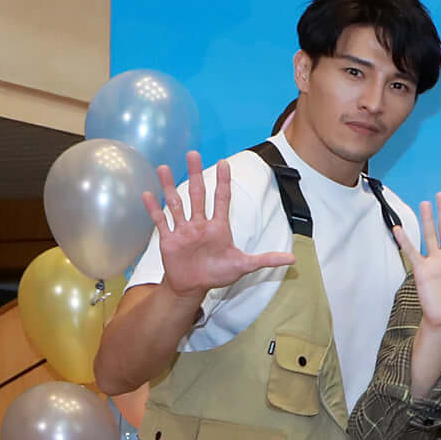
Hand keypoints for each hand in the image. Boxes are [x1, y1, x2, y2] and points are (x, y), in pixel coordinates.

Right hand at [141, 152, 294, 298]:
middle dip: (196, 174)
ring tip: (163, 167)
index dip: (223, 182)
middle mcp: (200, 223)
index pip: (222, 199)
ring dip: (169, 186)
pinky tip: (147, 194)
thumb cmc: (218, 273)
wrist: (194, 286)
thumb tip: (293, 260)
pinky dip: (154, 209)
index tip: (223, 162)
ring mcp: (183, 230)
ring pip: (176, 203)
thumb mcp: (244, 266)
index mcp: (219, 227)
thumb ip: (266, 260)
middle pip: (198, 194)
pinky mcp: (168, 239)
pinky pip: (160, 221)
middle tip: (193, 153)